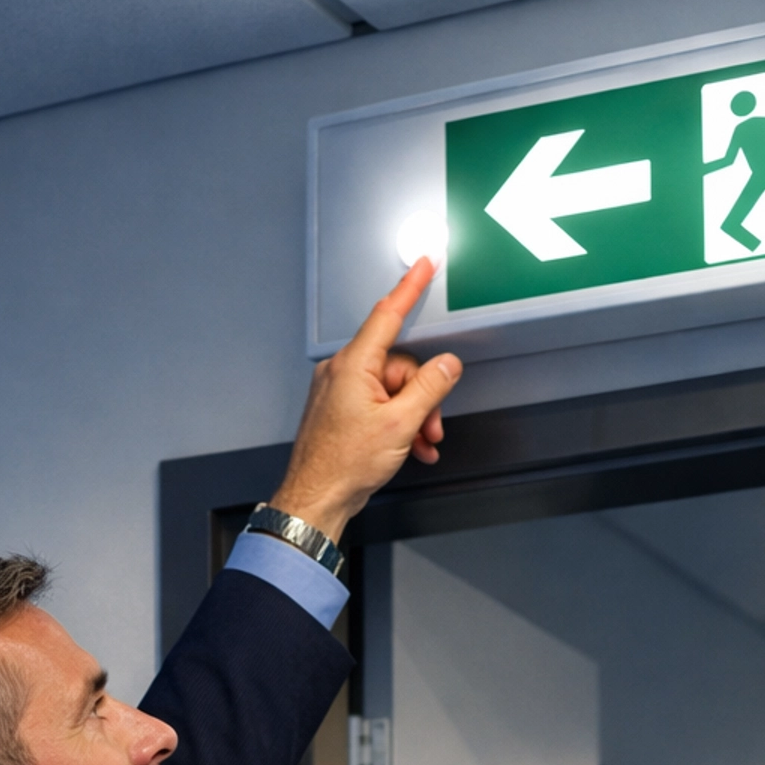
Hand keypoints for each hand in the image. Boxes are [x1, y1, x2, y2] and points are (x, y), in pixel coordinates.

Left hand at [272, 259, 461, 544]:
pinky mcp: (341, 410)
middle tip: (431, 427)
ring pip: (393, 389)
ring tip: (419, 443)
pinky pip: (379, 404)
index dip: (409, 288)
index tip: (423, 265)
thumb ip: (429, 388)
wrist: (316, 499)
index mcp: (353, 365)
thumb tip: (447, 365)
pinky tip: (409, 448)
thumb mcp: (400, 424)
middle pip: (400, 365)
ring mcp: (340, 392)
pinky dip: (398, 424)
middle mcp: (343, 372)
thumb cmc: (344, 465)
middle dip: (423, 396)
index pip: (388, 315)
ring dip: (414, 416)